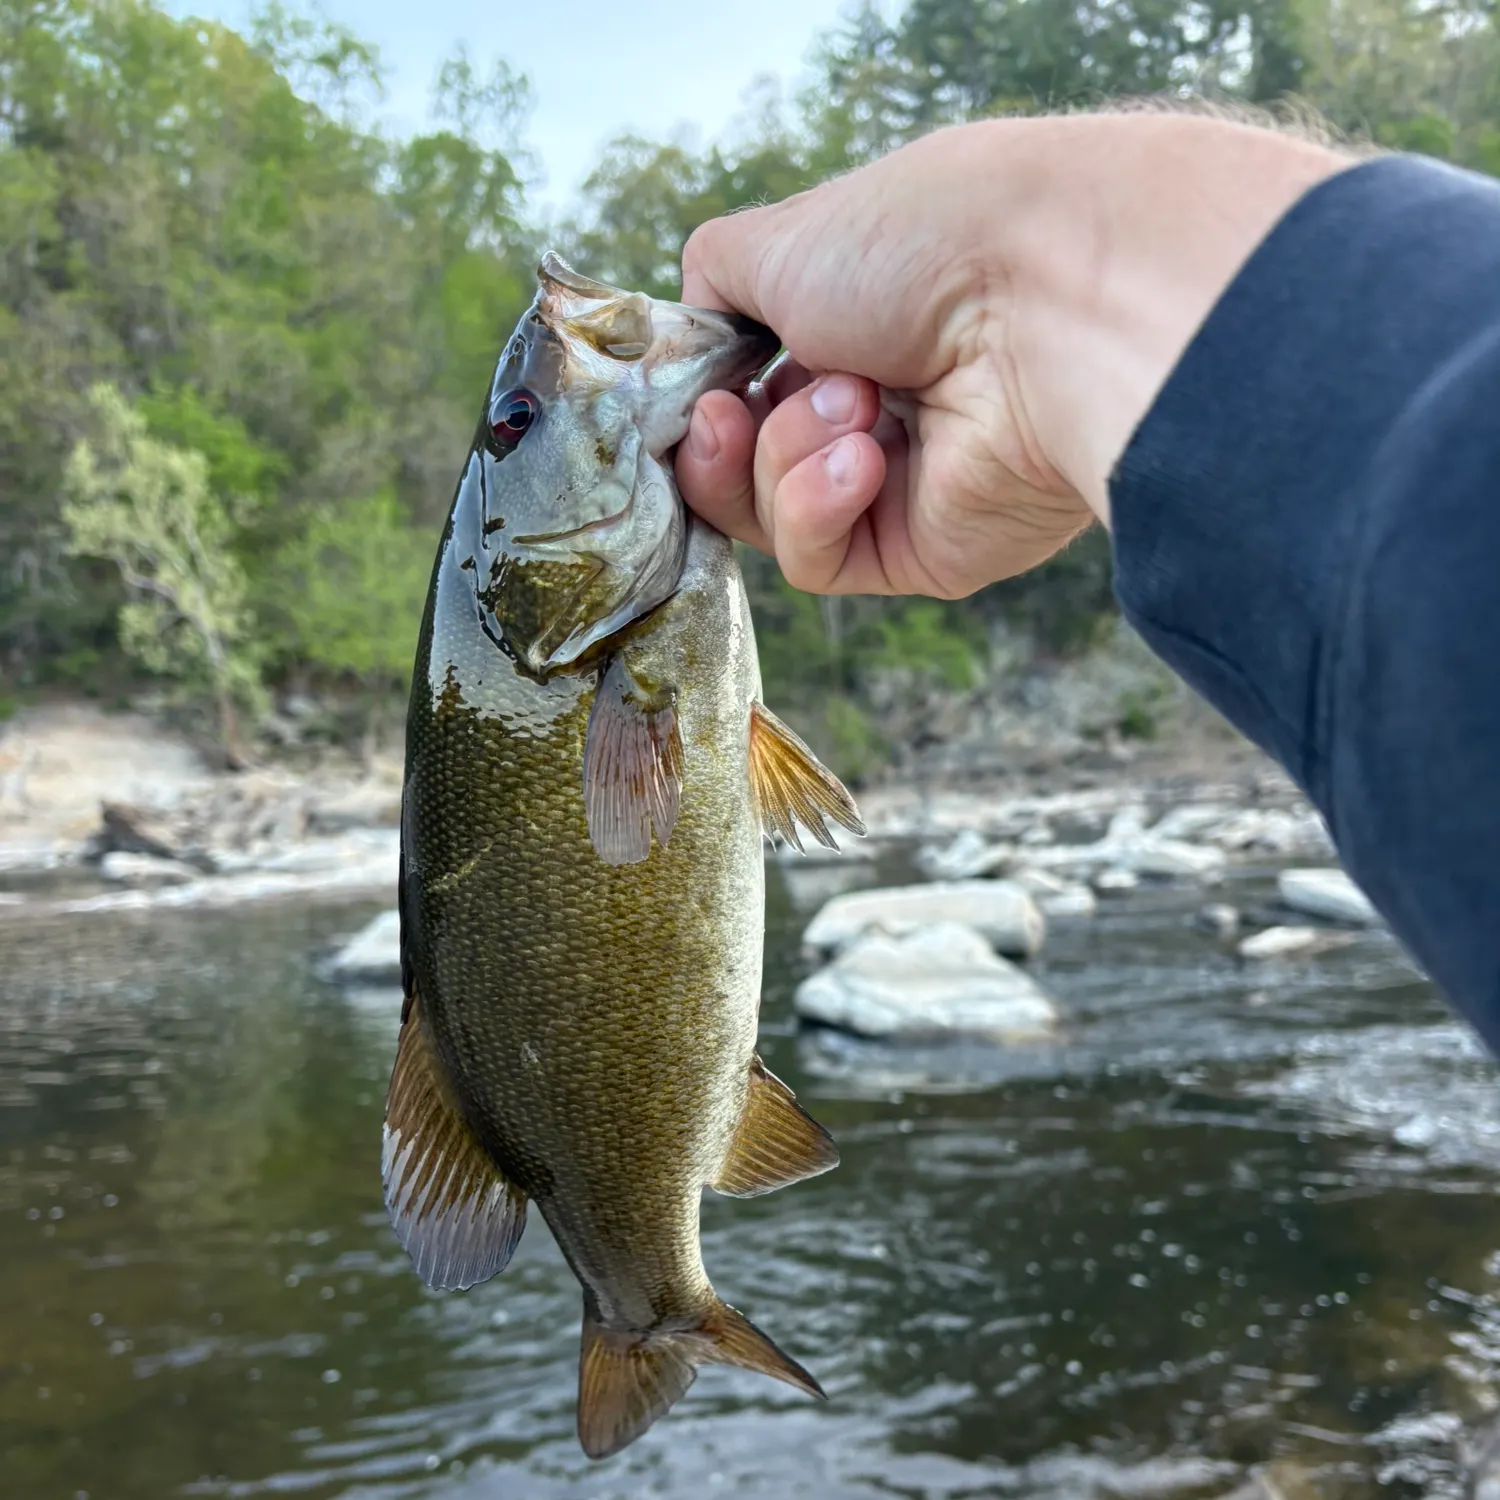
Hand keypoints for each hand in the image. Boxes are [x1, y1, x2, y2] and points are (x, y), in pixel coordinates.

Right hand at [676, 114, 1347, 597]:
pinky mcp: (920, 553)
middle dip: (722, 437)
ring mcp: (898, 484)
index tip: (694, 383)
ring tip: (853, 403)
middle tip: (732, 409)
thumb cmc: (924, 245)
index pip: (741, 386)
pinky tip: (862, 458)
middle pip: (741, 462)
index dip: (701, 395)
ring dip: (783, 455)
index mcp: (850, 326)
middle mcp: (874, 406)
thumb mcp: (781, 236)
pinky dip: (815, 507)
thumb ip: (716, 282)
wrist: (1044, 303)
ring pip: (767, 513)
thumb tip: (696, 334)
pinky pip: (816, 559)